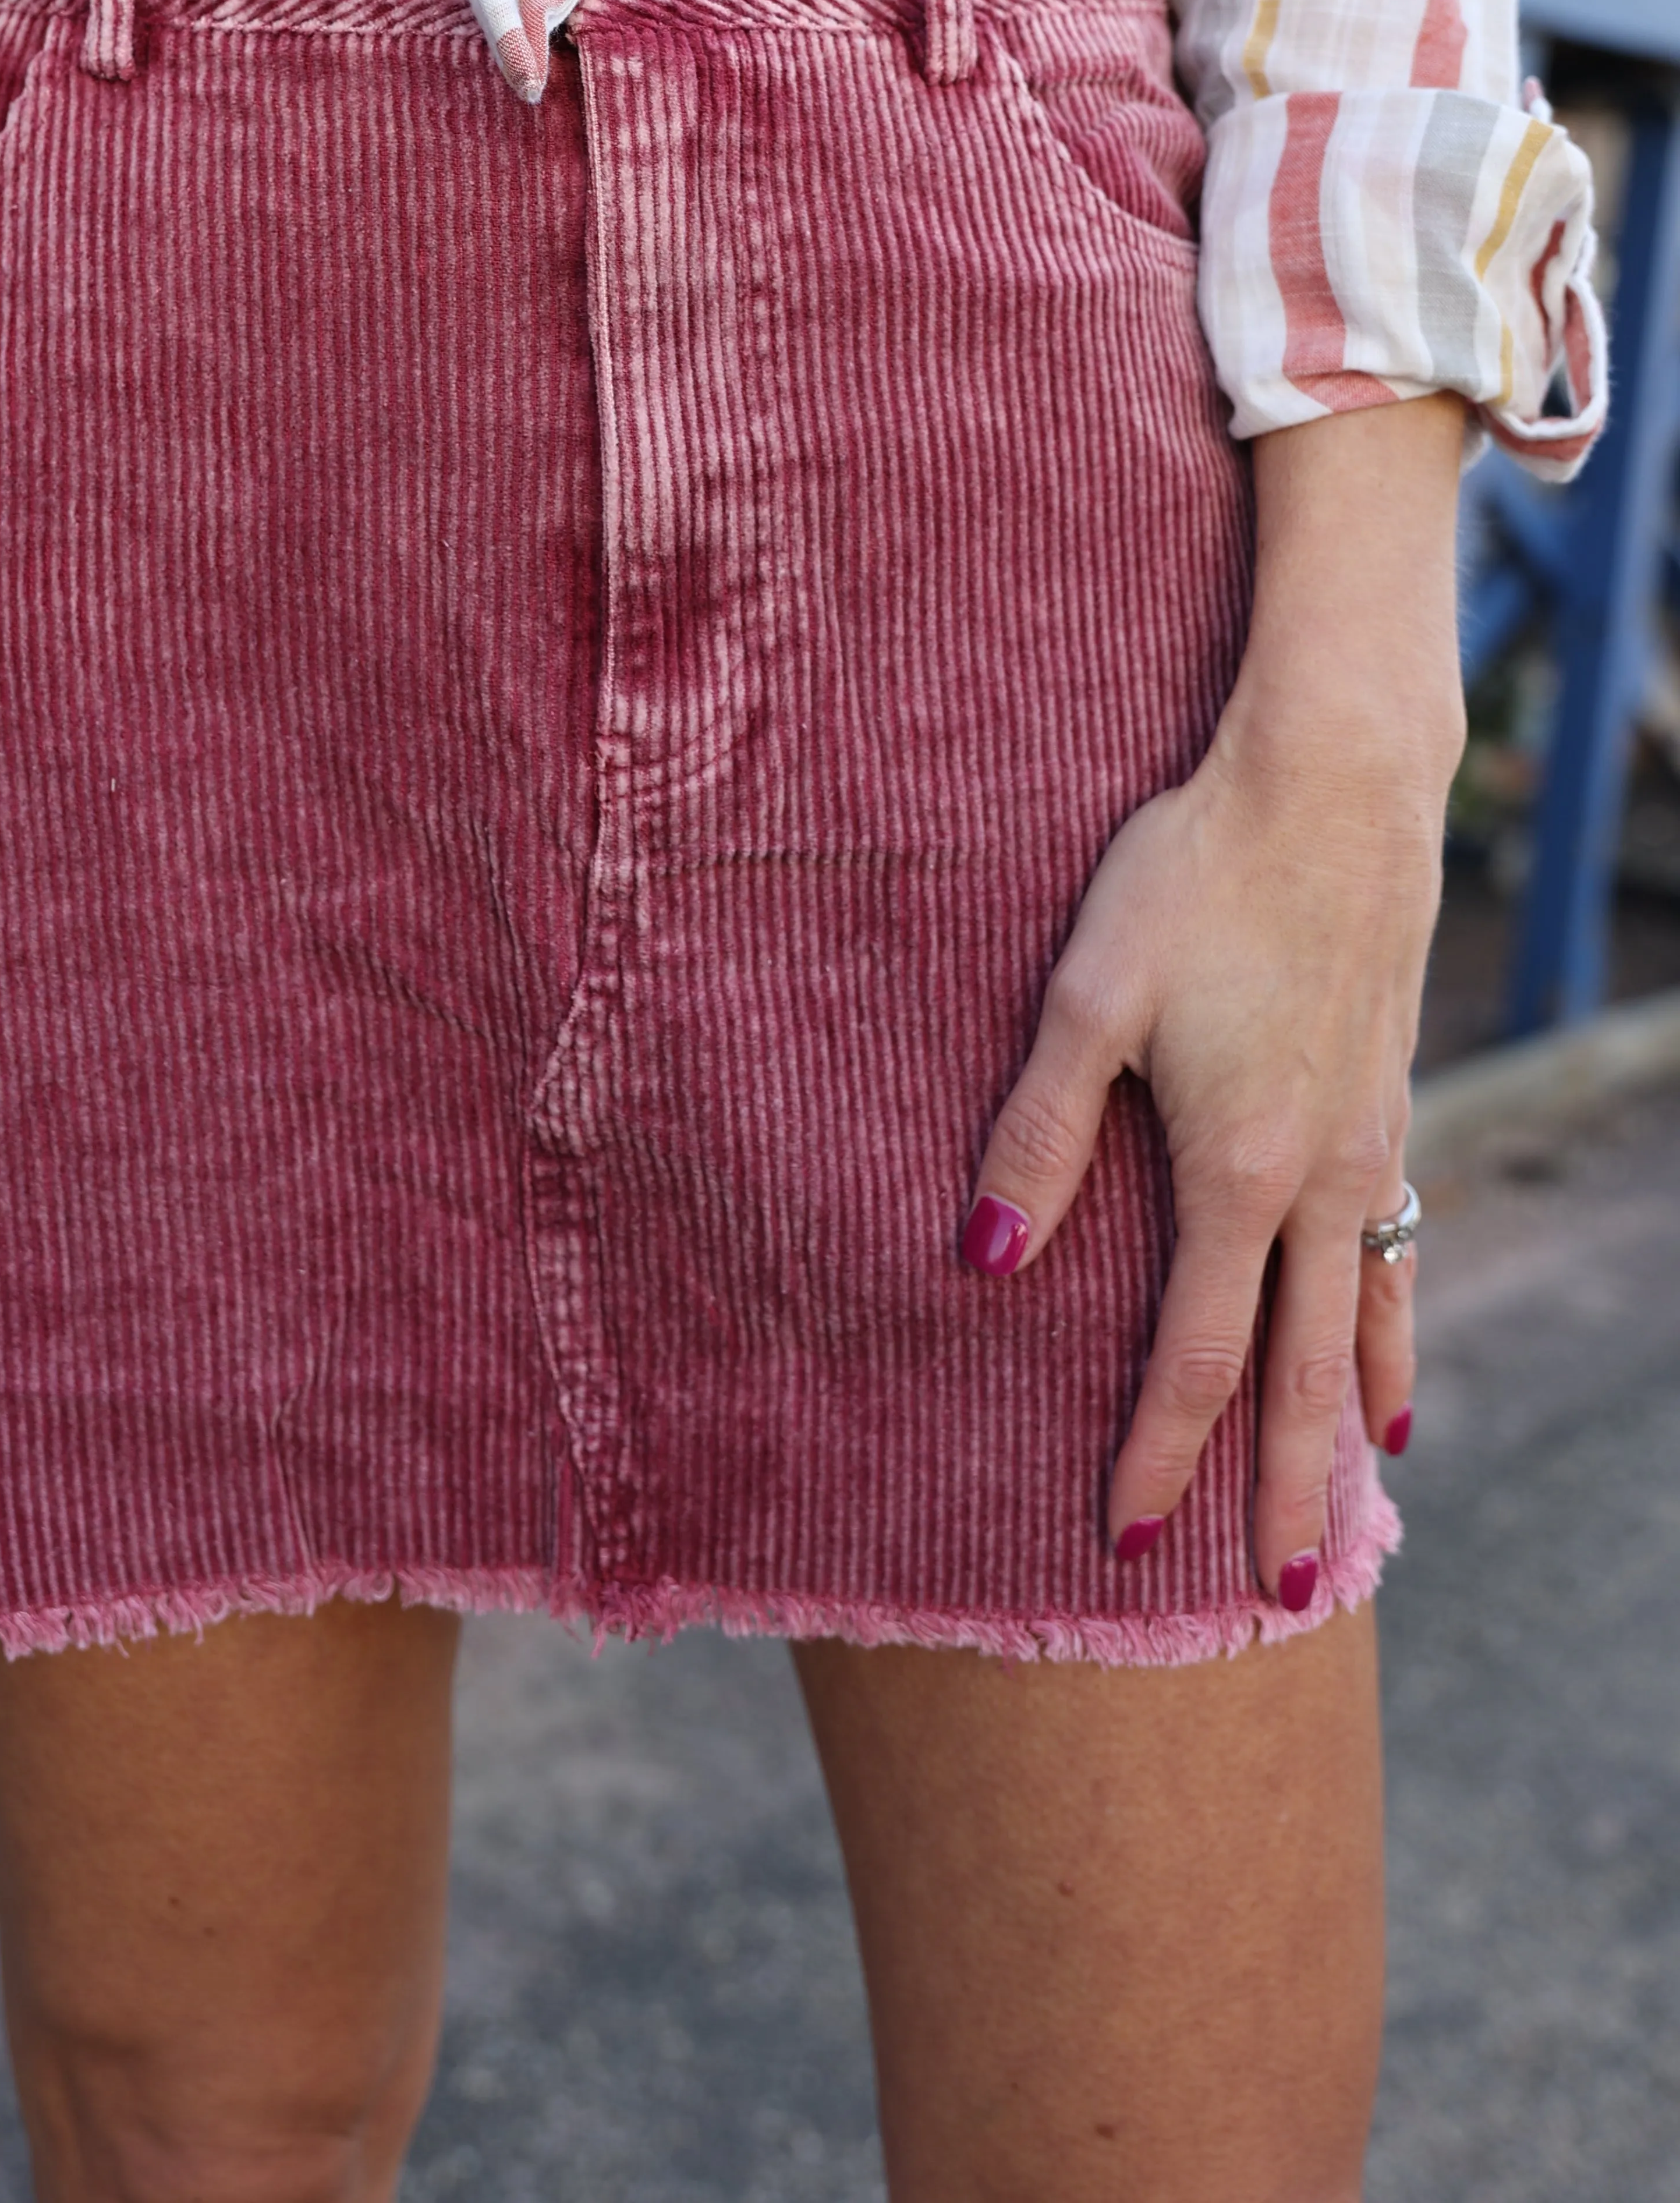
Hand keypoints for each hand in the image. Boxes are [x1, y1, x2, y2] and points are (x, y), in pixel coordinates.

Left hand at [965, 397, 1464, 1605]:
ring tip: (1349, 1504)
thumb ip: (1036, 1133)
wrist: (1334, 783)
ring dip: (1350, 1420)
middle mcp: (1320, 1178)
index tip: (1126, 1537)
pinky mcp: (1392, 1097)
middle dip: (1284, 1492)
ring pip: (1366, 1318)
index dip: (1160, 1452)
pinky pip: (1396, 1248)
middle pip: (1303, 1374)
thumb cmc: (1194, 873)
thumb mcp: (1087, 993)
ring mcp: (1372, 1141)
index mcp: (1237, 1169)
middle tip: (1282, 1598)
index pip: (1196, 1356)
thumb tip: (985, 1261)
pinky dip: (1393, 1323)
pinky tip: (1389, 1355)